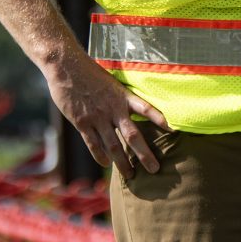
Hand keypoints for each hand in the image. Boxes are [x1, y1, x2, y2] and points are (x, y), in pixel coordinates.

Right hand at [49, 50, 167, 181]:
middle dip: (144, 154)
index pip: (146, 108)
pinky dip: (100, 156)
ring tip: (131, 175)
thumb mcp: (111, 81)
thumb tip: (133, 108)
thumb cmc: (90, 72)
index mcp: (123, 96)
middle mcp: (113, 109)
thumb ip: (121, 97)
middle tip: (155, 169)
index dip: (160, 119)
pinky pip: (94, 144)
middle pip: (133, 135)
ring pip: (114, 145)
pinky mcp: (82, 122)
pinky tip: (106, 164)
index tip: (174, 130)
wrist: (66, 66)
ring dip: (123, 163)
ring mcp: (97, 117)